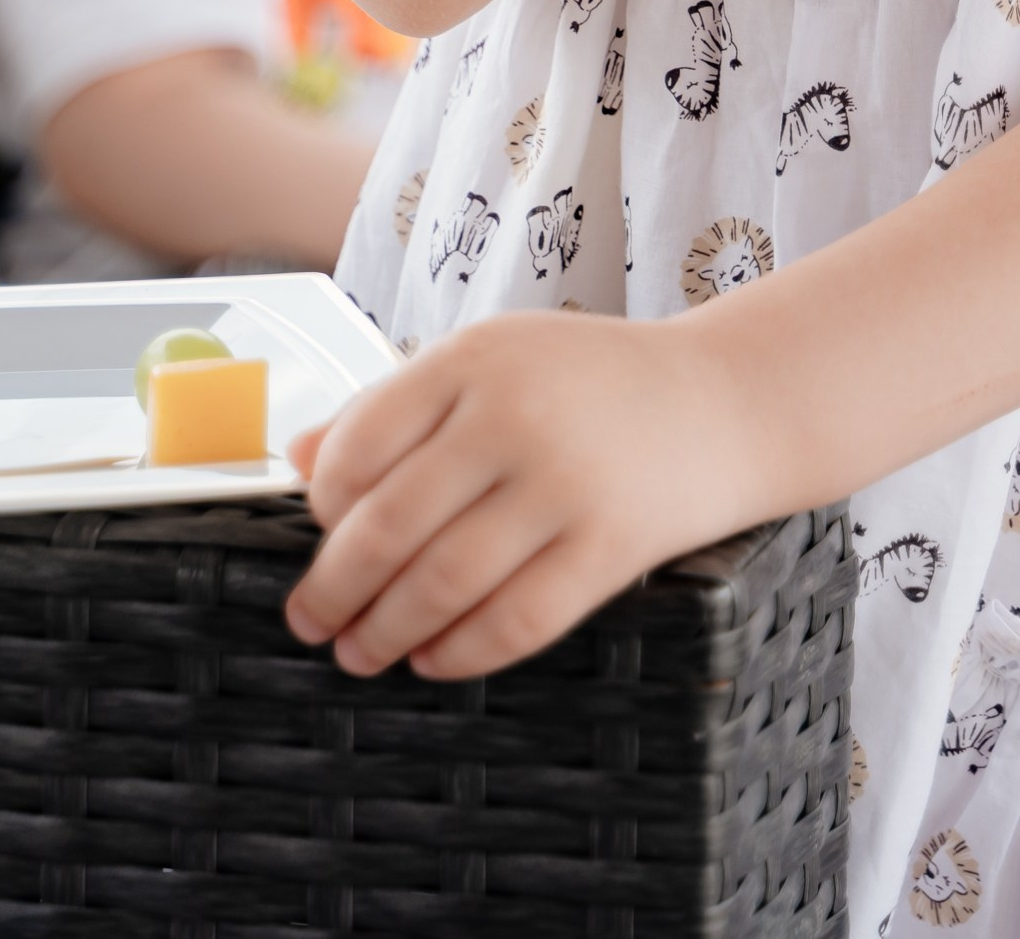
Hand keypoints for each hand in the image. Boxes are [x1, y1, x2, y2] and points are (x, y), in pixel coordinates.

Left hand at [283, 310, 767, 678]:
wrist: (721, 399)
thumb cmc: (589, 381)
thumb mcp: (493, 359)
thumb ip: (396, 403)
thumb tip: (298, 458)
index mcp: (474, 359)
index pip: (360, 445)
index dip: (323, 507)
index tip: (318, 538)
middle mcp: (514, 416)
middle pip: (389, 525)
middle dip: (336, 589)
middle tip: (311, 622)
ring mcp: (565, 483)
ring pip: (443, 583)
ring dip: (386, 632)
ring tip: (360, 653)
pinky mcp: (610, 545)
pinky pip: (516, 620)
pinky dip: (461, 652)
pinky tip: (433, 660)